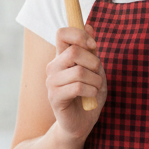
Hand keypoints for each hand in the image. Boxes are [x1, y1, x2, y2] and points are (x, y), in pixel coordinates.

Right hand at [46, 23, 106, 139]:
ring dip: (95, 80)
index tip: (94, 45)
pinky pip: (78, 87)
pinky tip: (91, 96)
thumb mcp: (95, 70)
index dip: (79, 34)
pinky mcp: (55, 98)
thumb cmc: (90, 95)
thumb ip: (91, 50)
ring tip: (95, 88)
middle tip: (97, 74)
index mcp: (62, 57)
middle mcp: (53, 67)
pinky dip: (91, 91)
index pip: (62, 33)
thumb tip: (89, 25)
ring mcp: (51, 82)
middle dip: (94, 62)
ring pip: (79, 71)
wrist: (83, 123)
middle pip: (73, 51)